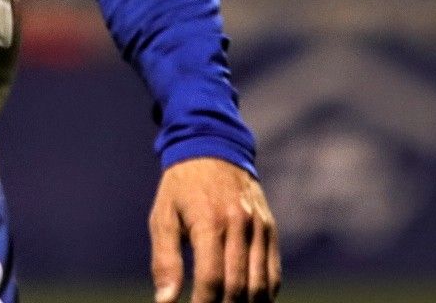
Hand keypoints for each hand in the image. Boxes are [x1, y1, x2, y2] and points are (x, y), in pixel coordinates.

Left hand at [148, 157, 278, 302]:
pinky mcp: (270, 229)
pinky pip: (273, 272)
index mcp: (209, 222)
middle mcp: (239, 225)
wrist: (213, 147)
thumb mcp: (162, 217)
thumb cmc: (181, 187)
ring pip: (260, 285)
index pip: (212, 279)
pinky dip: (264, 295)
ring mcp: (259, 227)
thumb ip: (164, 261)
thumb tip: (164, 301)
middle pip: (238, 287)